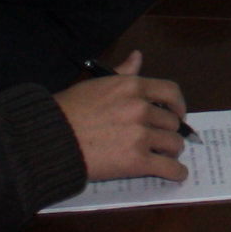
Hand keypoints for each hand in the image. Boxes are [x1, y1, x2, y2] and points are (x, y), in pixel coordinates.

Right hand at [55, 53, 189, 181]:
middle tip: (162, 139)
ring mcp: (140, 135)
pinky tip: (176, 174)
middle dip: (168, 131)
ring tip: (165, 156)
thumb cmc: (69, 111)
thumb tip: (137, 57)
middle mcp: (141, 108)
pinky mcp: (137, 161)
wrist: (52, 140)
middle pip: (172, 122)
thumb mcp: (96, 83)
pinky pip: (168, 168)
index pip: (170, 92)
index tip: (177, 113)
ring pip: (173, 144)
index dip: (178, 105)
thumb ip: (122, 73)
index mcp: (132, 86)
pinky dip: (176, 173)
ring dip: (171, 151)